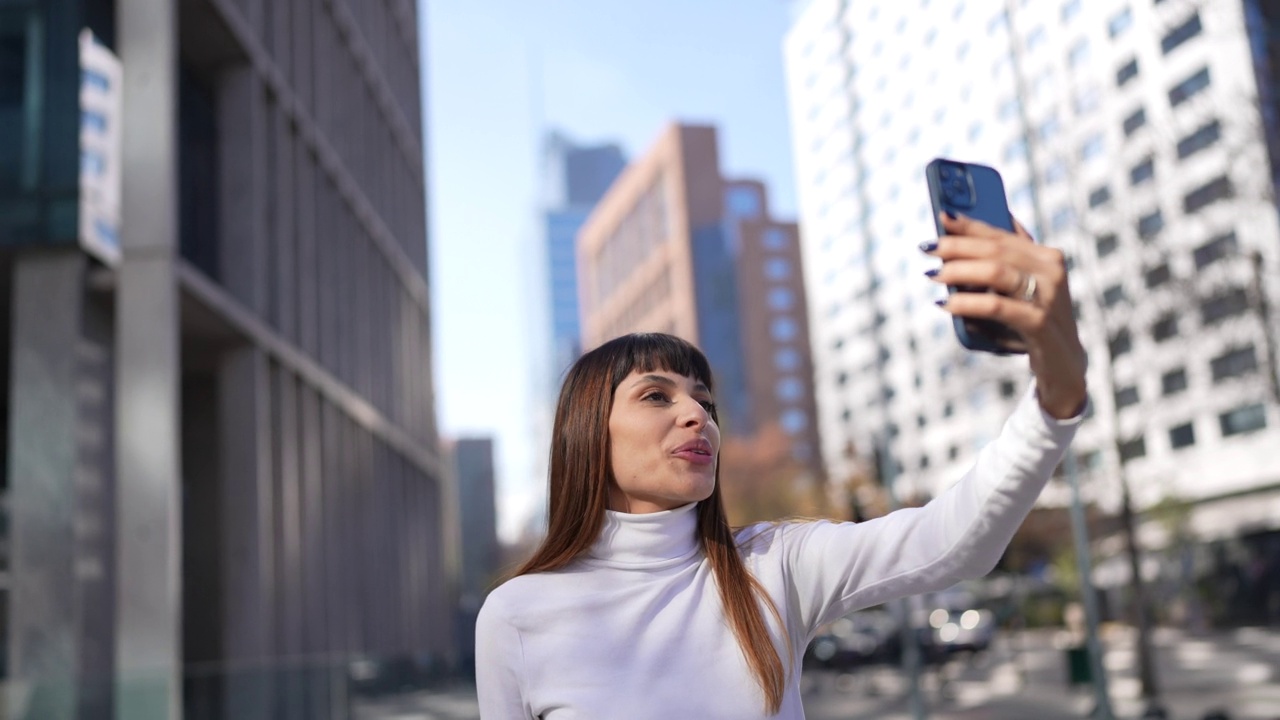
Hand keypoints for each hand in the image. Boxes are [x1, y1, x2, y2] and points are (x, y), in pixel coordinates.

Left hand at [924, 212, 1086, 418]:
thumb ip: (999, 265)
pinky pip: (996, 306)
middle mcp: (1052, 271)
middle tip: (927, 248)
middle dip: (957, 246)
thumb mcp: (1019, 290)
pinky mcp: (1040, 323)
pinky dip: (967, 303)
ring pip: (996, 272)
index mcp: (1046, 256)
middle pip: (996, 250)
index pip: (1001, 234)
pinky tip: (946, 304)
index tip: (942, 215)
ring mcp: (1049, 296)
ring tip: (934, 275)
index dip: (970, 224)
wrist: (1063, 366)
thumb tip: (958, 237)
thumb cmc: (1032, 323)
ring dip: (959, 270)